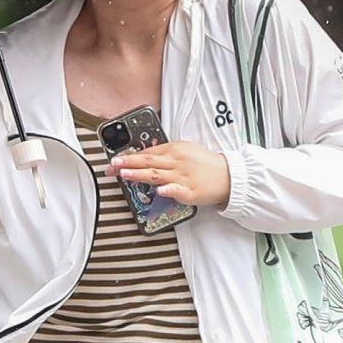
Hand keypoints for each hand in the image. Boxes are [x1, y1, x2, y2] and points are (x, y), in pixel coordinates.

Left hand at [108, 140, 230, 207]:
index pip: (148, 153)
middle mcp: (177, 162)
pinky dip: (169, 190)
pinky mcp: (190, 192)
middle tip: (113, 165)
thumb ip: (165, 153)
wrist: (229, 175)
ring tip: (124, 175)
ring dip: (140, 174)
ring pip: (157, 175)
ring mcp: (183, 177)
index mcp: (175, 150)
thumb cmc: (206, 163)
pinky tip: (160, 191)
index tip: (115, 160)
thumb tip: (145, 156)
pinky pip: (178, 190)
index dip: (129, 157)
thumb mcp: (185, 150)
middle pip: (148, 162)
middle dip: (128, 164)